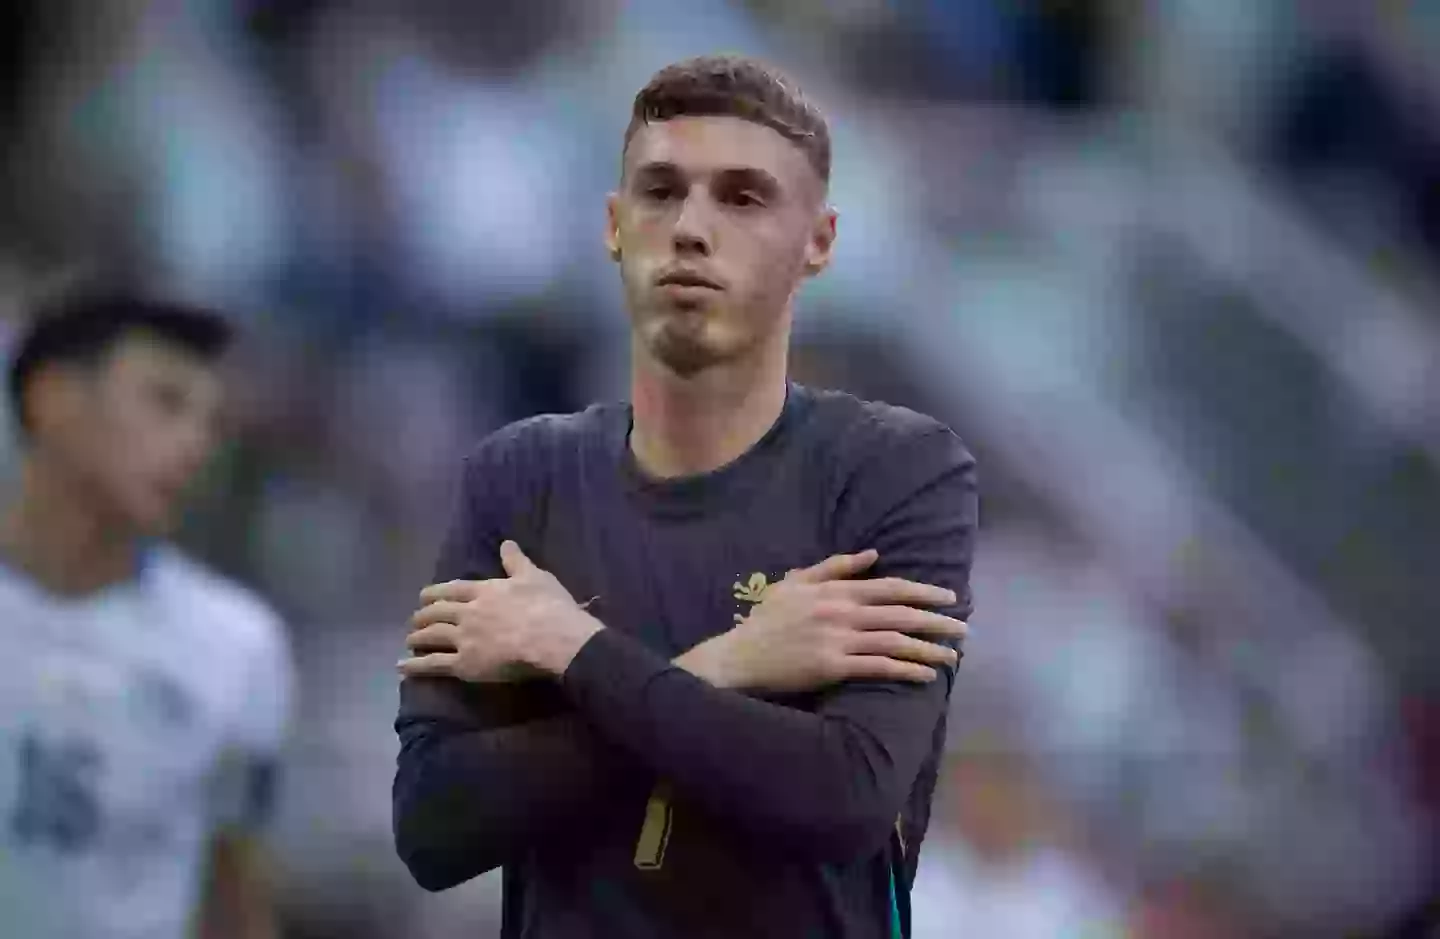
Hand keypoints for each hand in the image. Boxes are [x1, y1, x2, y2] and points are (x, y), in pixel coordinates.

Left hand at [398, 541, 602, 681]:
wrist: (553, 639)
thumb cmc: (549, 606)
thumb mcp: (535, 576)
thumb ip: (517, 562)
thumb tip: (506, 543)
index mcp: (485, 591)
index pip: (453, 589)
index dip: (436, 593)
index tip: (424, 596)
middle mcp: (468, 612)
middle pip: (437, 612)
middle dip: (423, 615)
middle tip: (415, 619)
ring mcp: (464, 638)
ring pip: (432, 635)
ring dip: (417, 637)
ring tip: (410, 640)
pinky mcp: (465, 664)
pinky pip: (435, 664)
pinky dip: (416, 665)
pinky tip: (402, 666)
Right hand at [676, 550, 964, 693]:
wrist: (739, 656)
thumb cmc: (767, 621)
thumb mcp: (795, 583)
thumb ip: (834, 567)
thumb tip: (872, 555)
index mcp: (835, 591)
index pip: (890, 587)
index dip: (924, 591)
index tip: (950, 597)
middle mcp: (841, 612)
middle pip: (901, 614)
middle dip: (937, 621)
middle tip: (963, 629)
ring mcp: (838, 640)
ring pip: (895, 642)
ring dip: (928, 650)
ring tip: (952, 657)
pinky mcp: (832, 667)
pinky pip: (878, 668)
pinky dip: (906, 670)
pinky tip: (925, 676)